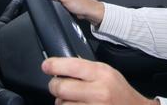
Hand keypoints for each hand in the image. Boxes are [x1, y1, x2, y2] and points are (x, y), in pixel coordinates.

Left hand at [42, 57, 158, 104]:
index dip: (54, 65)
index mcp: (102, 74)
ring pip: (62, 104)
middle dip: (54, 86)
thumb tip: (62, 65)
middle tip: (57, 85)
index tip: (46, 66)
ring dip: (62, 102)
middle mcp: (98, 92)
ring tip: (71, 100)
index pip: (72, 66)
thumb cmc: (120, 92)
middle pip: (61, 87)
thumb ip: (86, 68)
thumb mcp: (108, 73)